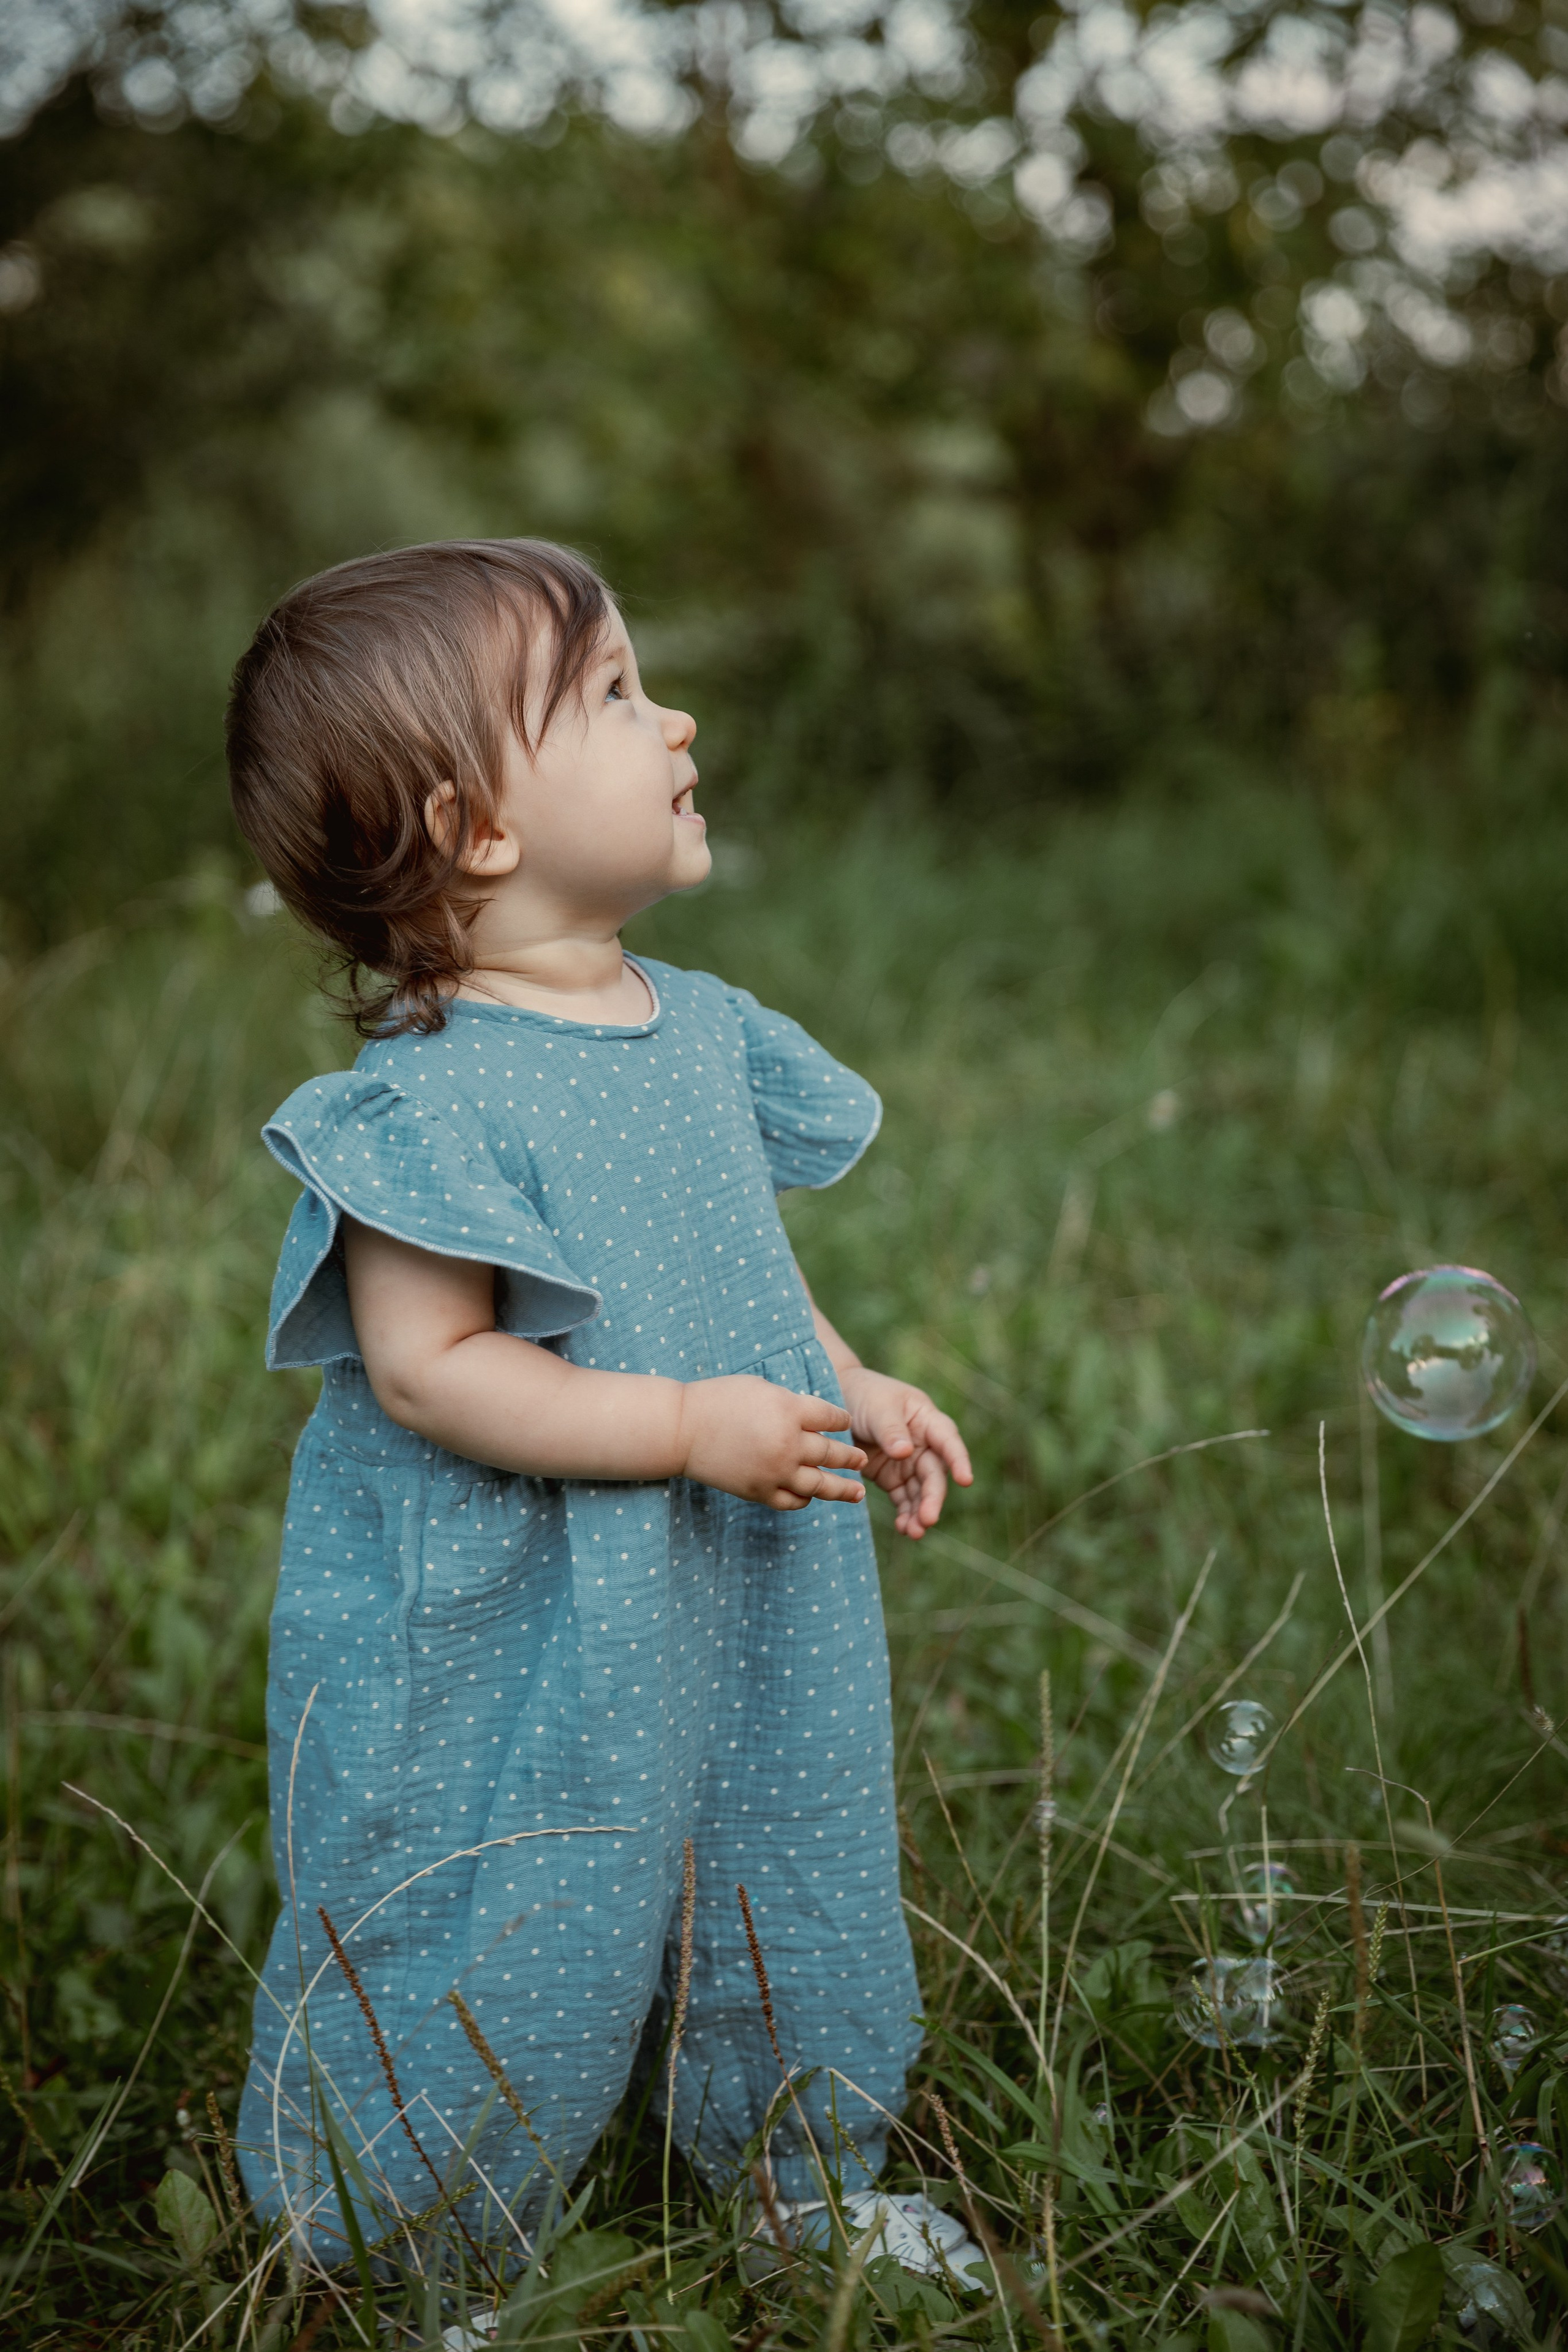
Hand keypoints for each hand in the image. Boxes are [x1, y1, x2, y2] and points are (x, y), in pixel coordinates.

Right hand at [676, 1375, 868, 1511]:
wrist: (681, 1430)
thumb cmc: (719, 1400)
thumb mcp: (761, 1388)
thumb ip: (793, 1403)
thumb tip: (818, 1419)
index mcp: (790, 1410)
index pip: (831, 1418)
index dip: (841, 1421)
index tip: (845, 1423)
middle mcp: (788, 1443)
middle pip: (831, 1452)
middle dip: (850, 1457)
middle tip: (862, 1460)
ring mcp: (774, 1471)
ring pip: (819, 1484)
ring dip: (842, 1488)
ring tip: (858, 1492)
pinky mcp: (759, 1492)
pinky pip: (792, 1501)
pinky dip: (805, 1499)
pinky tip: (812, 1496)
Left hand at [838, 1368, 972, 1539]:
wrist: (839, 1399)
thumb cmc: (865, 1394)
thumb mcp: (878, 1407)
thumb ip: (891, 1430)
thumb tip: (906, 1453)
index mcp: (927, 1420)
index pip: (948, 1441)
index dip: (958, 1460)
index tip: (965, 1480)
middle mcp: (923, 1444)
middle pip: (934, 1474)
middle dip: (932, 1498)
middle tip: (928, 1519)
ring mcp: (909, 1463)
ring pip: (921, 1492)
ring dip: (919, 1512)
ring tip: (913, 1532)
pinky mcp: (893, 1477)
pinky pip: (903, 1499)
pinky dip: (905, 1514)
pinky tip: (903, 1528)